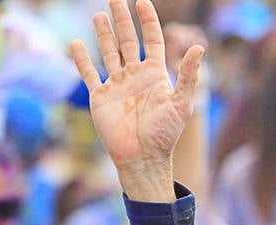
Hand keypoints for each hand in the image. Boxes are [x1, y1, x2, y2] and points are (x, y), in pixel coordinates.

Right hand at [70, 0, 204, 201]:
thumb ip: (189, 75)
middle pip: (128, 41)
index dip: (148, 20)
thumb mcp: (181, 103)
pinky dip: (81, 59)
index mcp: (155, 75)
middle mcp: (135, 77)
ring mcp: (117, 86)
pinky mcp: (100, 97)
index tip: (142, 1)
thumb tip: (199, 47)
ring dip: (104, 34)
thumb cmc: (165, 135)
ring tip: (100, 14)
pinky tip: (76, 43)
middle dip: (123, 20)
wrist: (142, 158)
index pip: (152, 40)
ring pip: (109, 52)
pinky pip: (88, 74)